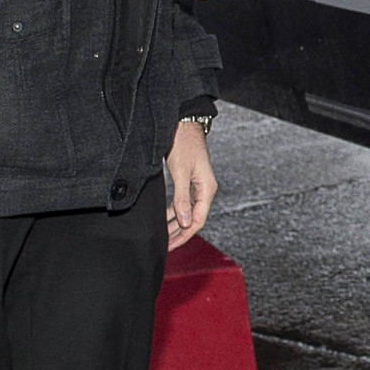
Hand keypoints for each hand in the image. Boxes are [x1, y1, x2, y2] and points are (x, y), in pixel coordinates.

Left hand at [165, 120, 216, 247]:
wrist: (183, 123)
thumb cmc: (183, 144)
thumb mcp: (180, 172)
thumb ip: (182, 198)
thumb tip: (183, 222)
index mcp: (207, 189)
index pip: (197, 220)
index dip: (184, 235)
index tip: (170, 245)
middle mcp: (205, 189)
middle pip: (193, 218)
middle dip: (179, 233)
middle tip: (165, 246)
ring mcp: (197, 184)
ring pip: (187, 211)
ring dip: (175, 223)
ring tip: (162, 235)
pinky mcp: (189, 179)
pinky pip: (183, 201)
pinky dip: (174, 210)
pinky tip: (164, 217)